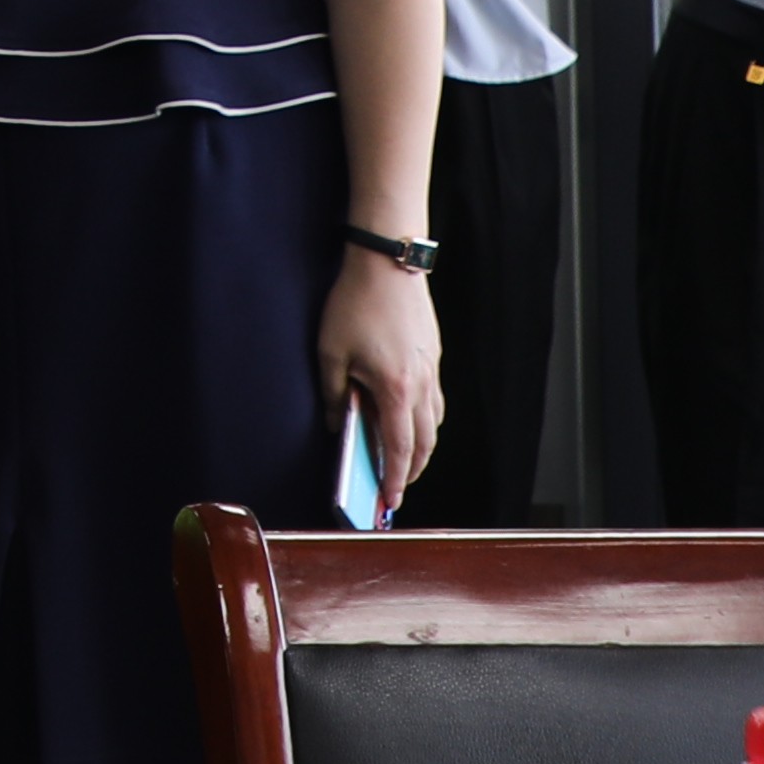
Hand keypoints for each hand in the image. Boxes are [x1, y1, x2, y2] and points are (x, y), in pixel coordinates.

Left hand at [320, 252, 442, 508]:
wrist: (388, 262)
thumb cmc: (354, 304)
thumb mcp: (329, 352)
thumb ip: (331, 394)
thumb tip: (333, 423)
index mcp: (395, 390)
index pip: (398, 448)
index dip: (394, 478)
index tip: (389, 501)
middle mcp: (421, 385)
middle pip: (424, 442)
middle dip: (411, 470)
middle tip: (395, 488)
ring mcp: (431, 370)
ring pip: (433, 422)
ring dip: (420, 446)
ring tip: (401, 460)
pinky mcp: (433, 356)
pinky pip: (434, 400)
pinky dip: (425, 419)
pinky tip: (409, 419)